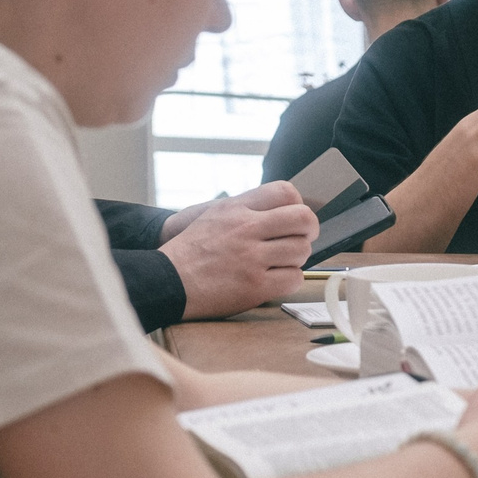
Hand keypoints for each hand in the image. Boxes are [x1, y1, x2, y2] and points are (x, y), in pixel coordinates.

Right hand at [161, 183, 317, 319]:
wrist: (168, 281)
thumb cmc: (191, 251)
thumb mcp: (214, 215)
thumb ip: (247, 208)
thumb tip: (283, 206)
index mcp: (237, 208)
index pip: (285, 191)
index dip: (298, 204)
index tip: (294, 218)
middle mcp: (247, 229)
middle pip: (303, 219)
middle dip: (309, 229)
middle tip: (302, 238)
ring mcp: (252, 258)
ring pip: (302, 250)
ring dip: (297, 258)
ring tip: (282, 262)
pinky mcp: (256, 286)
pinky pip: (294, 278)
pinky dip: (290, 279)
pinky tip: (276, 279)